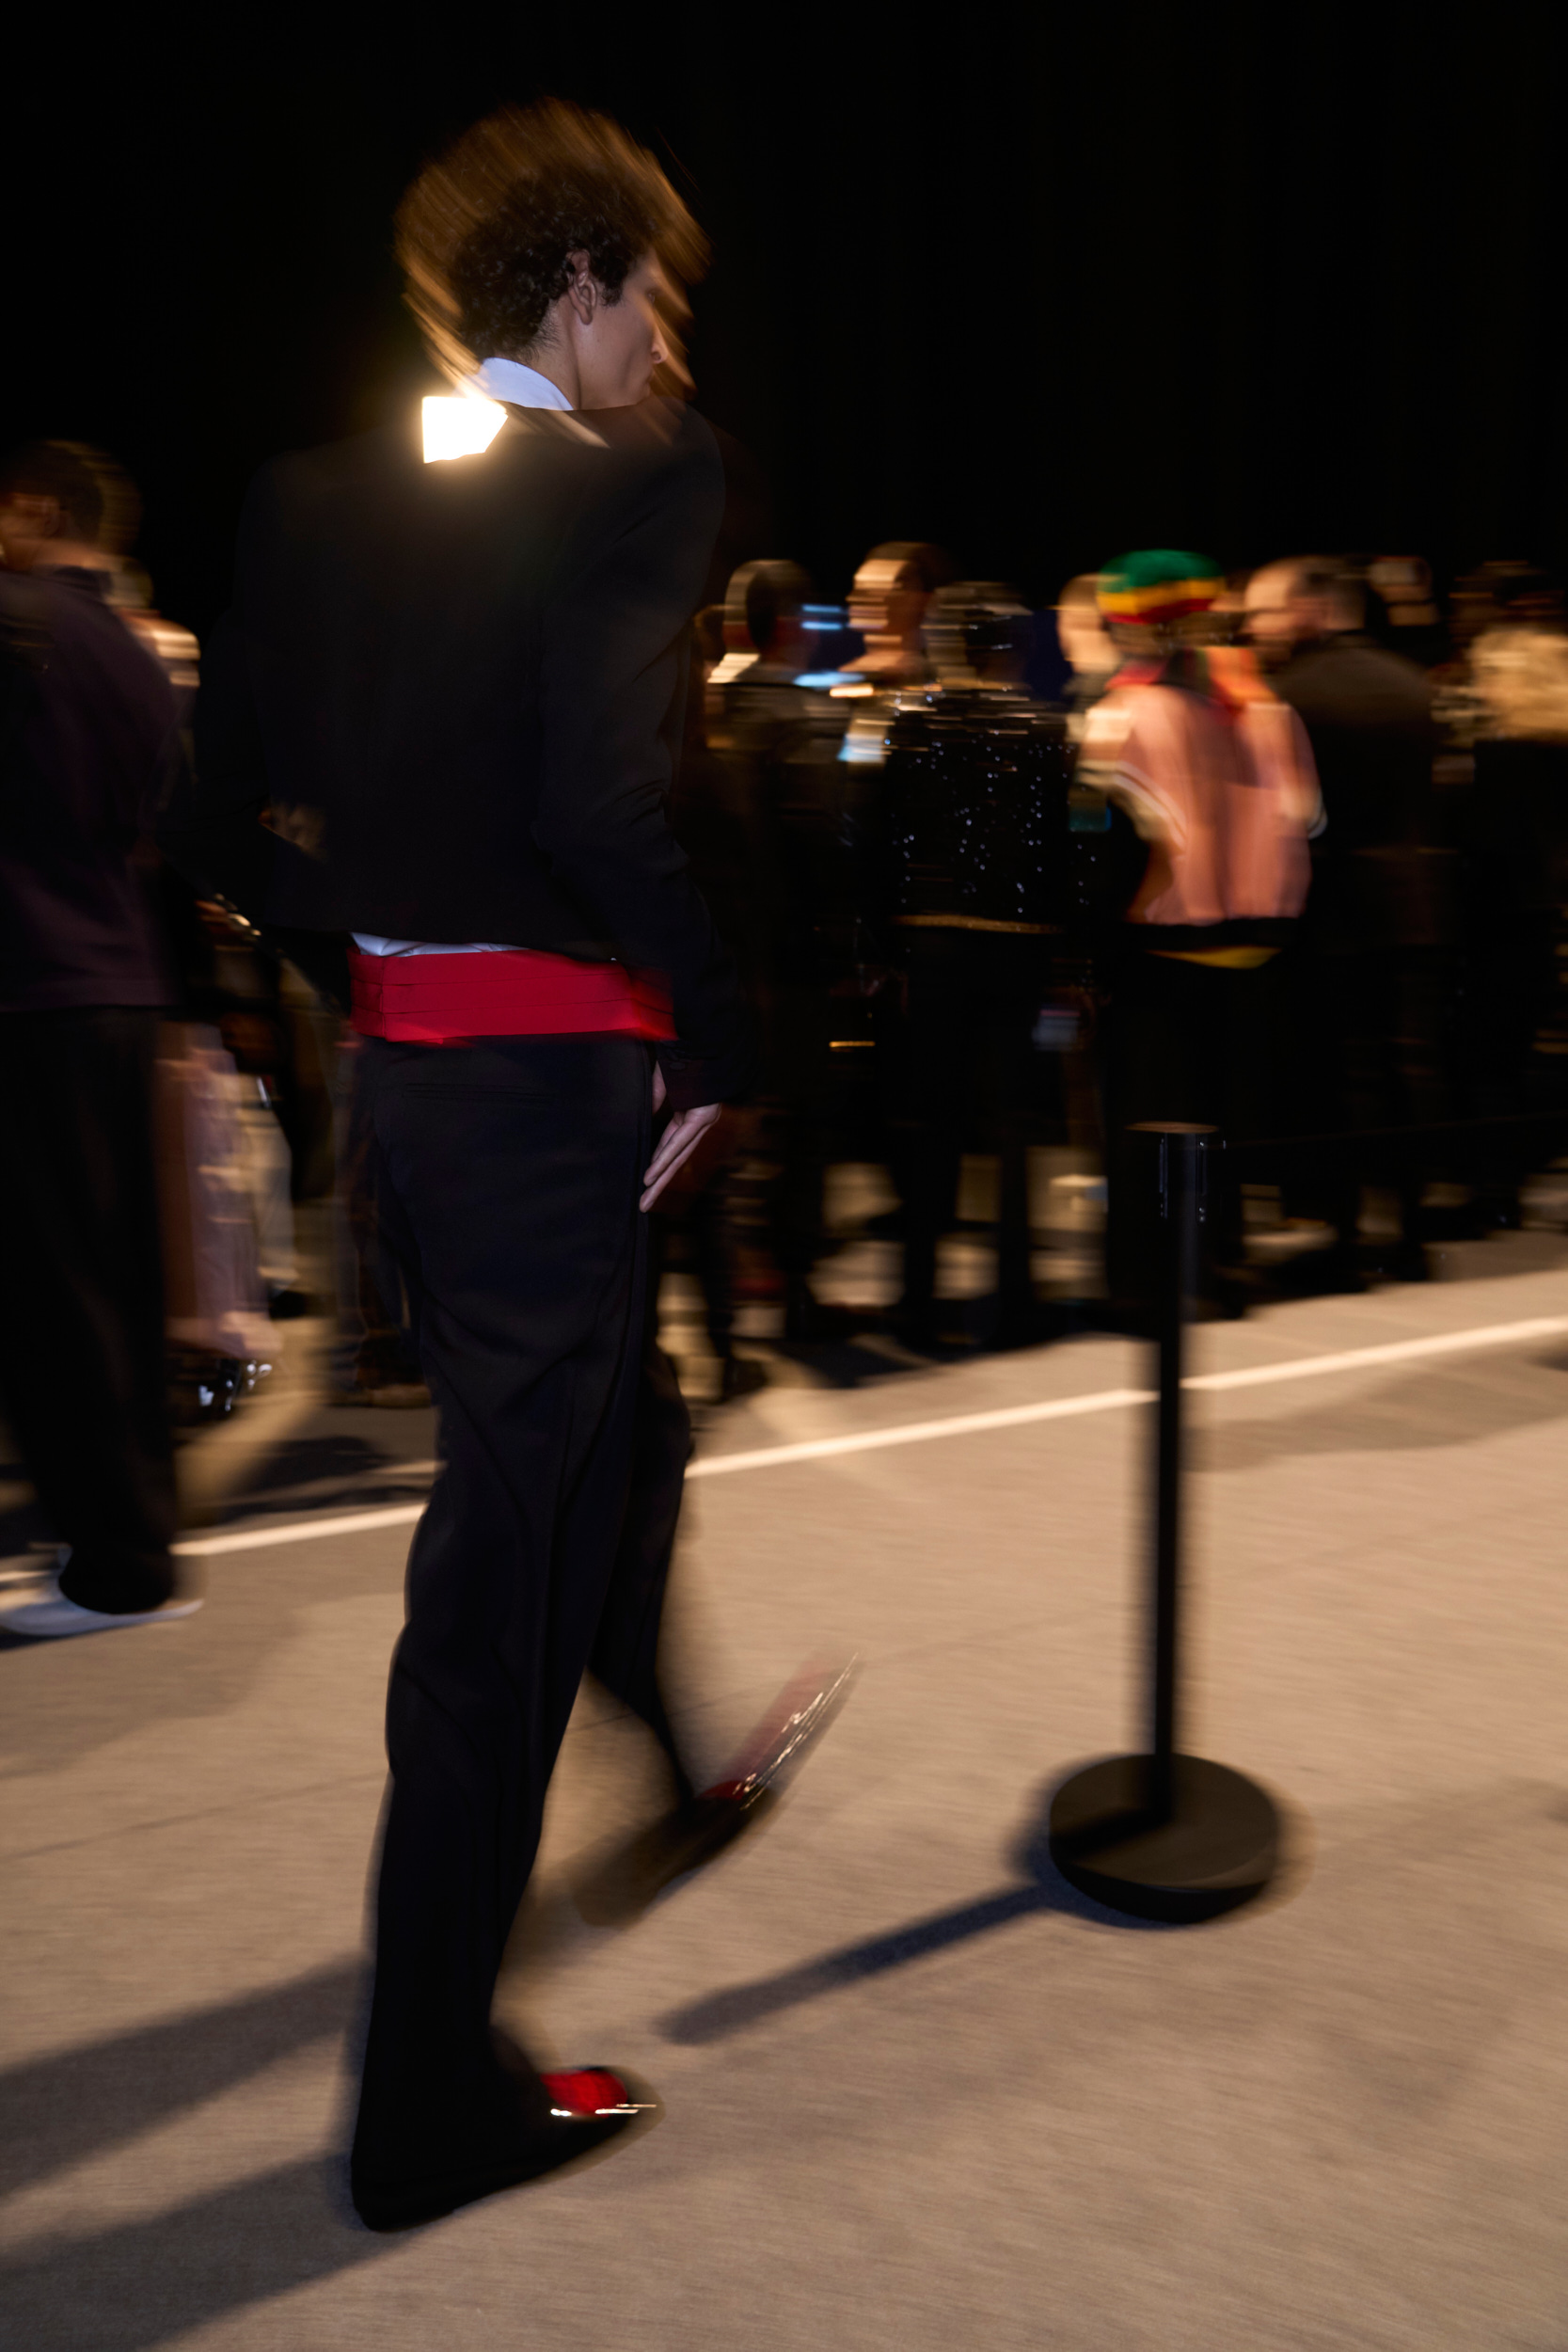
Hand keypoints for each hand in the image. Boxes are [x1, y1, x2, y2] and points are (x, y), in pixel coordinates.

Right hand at [641, 1066, 722, 1211]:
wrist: (702, 1037)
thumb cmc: (683, 1055)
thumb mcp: (661, 1081)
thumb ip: (654, 1101)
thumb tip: (642, 1118)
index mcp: (689, 1114)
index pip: (671, 1146)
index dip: (658, 1163)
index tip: (646, 1181)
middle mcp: (698, 1122)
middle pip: (676, 1159)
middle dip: (660, 1183)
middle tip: (644, 1204)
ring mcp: (703, 1120)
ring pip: (678, 1157)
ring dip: (661, 1180)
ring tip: (645, 1199)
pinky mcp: (702, 1116)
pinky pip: (679, 1143)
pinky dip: (664, 1159)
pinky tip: (651, 1176)